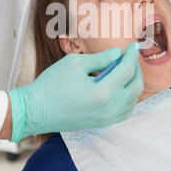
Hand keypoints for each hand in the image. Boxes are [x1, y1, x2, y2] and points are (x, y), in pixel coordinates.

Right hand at [7, 43, 142, 141]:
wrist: (34, 111)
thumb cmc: (51, 85)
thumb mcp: (75, 63)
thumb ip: (101, 58)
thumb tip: (118, 53)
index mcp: (104, 93)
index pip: (127, 71)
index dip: (131, 56)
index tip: (131, 46)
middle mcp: (109, 109)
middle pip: (135, 86)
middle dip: (136, 69)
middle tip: (129, 57)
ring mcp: (106, 119)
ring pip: (132, 100)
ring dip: (132, 83)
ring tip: (124, 69)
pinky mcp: (101, 123)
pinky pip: (124, 111)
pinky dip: (128, 98)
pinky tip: (120, 87)